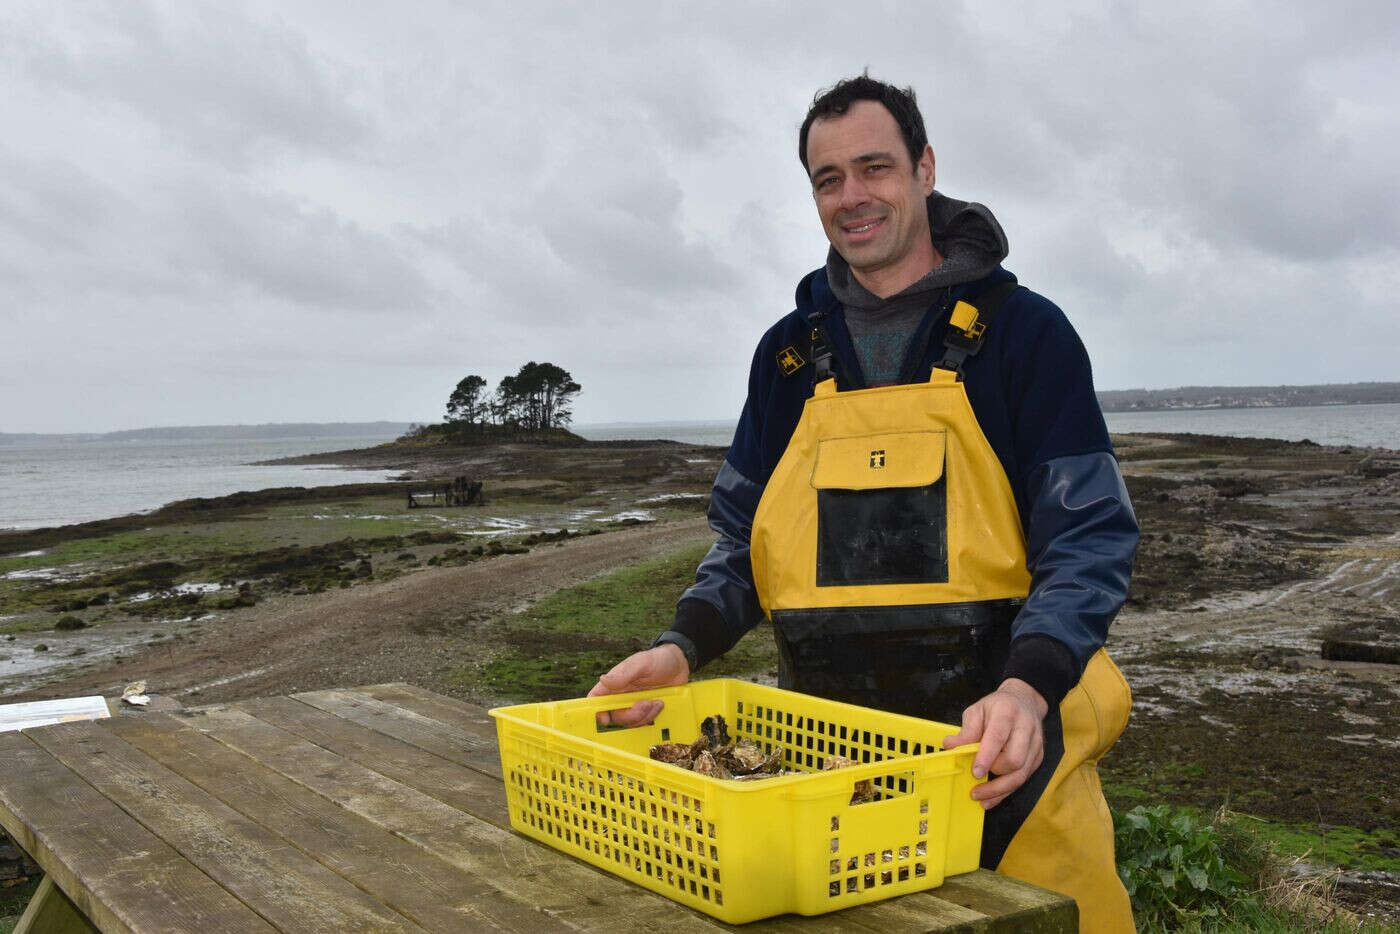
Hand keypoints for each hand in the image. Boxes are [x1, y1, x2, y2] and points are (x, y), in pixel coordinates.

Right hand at [586, 644, 690, 726]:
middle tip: (647, 703)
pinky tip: (661, 704)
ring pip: (632, 722)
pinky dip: (653, 717)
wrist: (680, 665)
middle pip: (616, 716)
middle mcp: (622, 696)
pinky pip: (645, 722)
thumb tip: (603, 680)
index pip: (597, 699)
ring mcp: (635, 705)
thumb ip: (624, 673)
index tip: (605, 719)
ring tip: (658, 701)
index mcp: (615, 684)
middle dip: (632, 714)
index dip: (596, 711)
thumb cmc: (658, 659)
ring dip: (645, 715)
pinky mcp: (648, 711)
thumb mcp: (642, 663)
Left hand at [942, 678, 1047, 809]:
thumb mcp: (977, 711)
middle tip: (975, 781)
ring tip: (981, 798)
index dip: (986, 757)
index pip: (998, 737)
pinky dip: (1006, 791)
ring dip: (1000, 790)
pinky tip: (991, 797)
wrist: (1024, 701)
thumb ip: (966, 730)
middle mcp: (1025, 728)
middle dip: (995, 775)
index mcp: (1007, 712)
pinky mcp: (1038, 757)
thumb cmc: (996, 708)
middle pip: (1015, 759)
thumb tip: (950, 746)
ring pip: (1021, 774)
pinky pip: (1024, 779)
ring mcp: (1035, 744)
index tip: (975, 772)